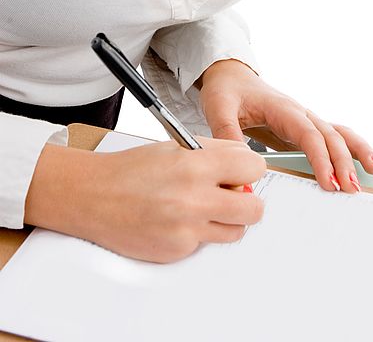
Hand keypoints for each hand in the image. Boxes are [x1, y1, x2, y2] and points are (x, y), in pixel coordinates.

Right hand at [25, 137, 265, 262]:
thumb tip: (245, 160)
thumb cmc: (131, 170)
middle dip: (247, 201)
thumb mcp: (176, 146)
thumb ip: (215, 152)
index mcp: (196, 165)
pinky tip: (178, 221)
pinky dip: (198, 234)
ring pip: (237, 231)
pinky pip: (206, 245)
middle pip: (255, 209)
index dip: (250, 169)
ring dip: (227, 221)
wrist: (94, 196)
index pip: (254, 168)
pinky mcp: (177, 250)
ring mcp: (186, 229)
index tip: (243, 172)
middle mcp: (194, 198)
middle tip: (233, 196)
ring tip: (204, 209)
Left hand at [200, 59, 372, 193]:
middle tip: (351, 189)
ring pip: (336, 133)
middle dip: (343, 162)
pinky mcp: (301, 128)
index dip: (321, 158)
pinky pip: (329, 137)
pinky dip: (348, 148)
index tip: (328, 182)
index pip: (308, 134)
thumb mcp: (219, 110)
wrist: (229, 75)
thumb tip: (239, 174)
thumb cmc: (225, 90)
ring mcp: (302, 120)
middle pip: (328, 136)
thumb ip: (228, 138)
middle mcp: (298, 113)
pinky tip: (362, 161)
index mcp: (281, 108)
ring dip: (355, 151)